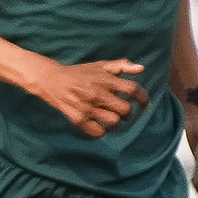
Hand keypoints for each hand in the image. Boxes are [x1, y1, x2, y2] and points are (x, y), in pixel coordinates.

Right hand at [27, 57, 142, 136]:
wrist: (52, 80)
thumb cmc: (80, 73)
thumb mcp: (100, 65)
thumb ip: (121, 66)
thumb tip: (141, 69)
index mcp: (104, 79)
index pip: (132, 89)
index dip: (143, 98)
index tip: (145, 104)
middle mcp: (97, 93)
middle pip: (125, 110)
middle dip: (128, 113)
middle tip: (124, 112)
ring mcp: (87, 107)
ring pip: (113, 122)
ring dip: (116, 122)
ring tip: (112, 118)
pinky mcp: (78, 119)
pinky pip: (98, 132)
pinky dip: (102, 130)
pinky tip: (100, 124)